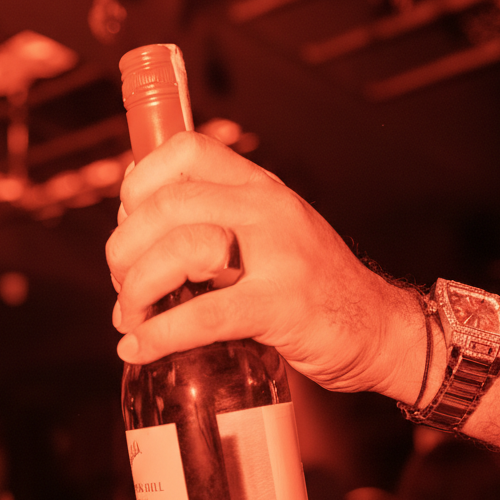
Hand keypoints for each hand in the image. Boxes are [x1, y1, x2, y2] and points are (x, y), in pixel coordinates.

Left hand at [106, 133, 424, 402]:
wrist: (378, 331)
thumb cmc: (316, 290)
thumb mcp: (273, 235)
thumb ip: (223, 221)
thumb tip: (144, 222)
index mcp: (261, 187)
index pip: (185, 150)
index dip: (138, 184)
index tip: (127, 223)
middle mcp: (268, 210)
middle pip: (166, 205)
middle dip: (123, 251)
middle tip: (121, 285)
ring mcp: (277, 256)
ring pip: (177, 252)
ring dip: (135, 292)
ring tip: (131, 320)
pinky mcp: (279, 307)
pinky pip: (201, 316)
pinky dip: (159, 335)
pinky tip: (139, 348)